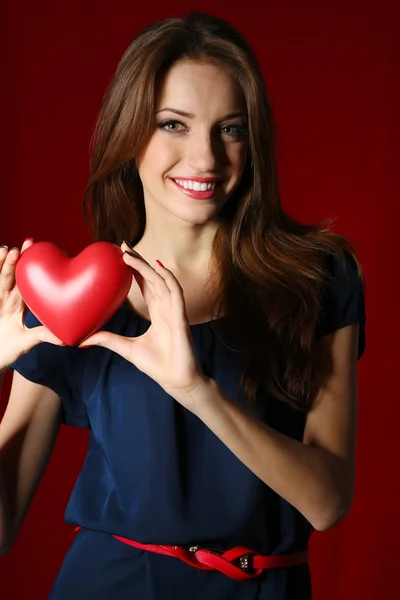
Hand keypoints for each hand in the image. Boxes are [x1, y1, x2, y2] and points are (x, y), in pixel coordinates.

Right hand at [0, 240, 64, 372]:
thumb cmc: (8, 352)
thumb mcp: (28, 342)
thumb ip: (43, 336)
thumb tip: (67, 338)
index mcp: (19, 305)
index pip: (25, 281)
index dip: (30, 266)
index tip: (37, 249)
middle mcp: (5, 301)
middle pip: (11, 276)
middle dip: (16, 260)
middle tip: (25, 244)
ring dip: (1, 266)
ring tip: (6, 250)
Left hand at [78, 242, 208, 405]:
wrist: (177, 382)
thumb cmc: (158, 366)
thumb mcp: (126, 349)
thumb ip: (108, 340)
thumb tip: (83, 338)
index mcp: (158, 314)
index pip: (146, 285)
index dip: (136, 269)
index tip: (122, 255)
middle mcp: (167, 308)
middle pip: (153, 278)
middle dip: (139, 261)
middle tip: (122, 245)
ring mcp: (175, 311)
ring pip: (162, 281)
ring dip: (147, 266)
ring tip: (130, 254)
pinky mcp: (181, 317)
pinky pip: (176, 293)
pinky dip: (168, 279)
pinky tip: (158, 267)